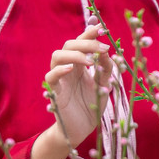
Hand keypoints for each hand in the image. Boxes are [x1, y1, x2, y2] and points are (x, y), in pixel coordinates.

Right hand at [43, 24, 114, 145]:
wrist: (82, 129)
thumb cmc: (92, 105)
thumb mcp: (104, 84)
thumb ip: (105, 68)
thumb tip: (107, 52)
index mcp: (80, 64)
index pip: (81, 42)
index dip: (89, 33)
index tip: (102, 28)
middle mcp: (68, 68)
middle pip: (69, 44)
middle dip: (86, 42)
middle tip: (103, 48)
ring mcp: (60, 79)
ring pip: (57, 56)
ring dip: (74, 54)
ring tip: (89, 61)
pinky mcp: (54, 92)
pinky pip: (51, 76)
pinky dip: (59, 70)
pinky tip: (72, 68)